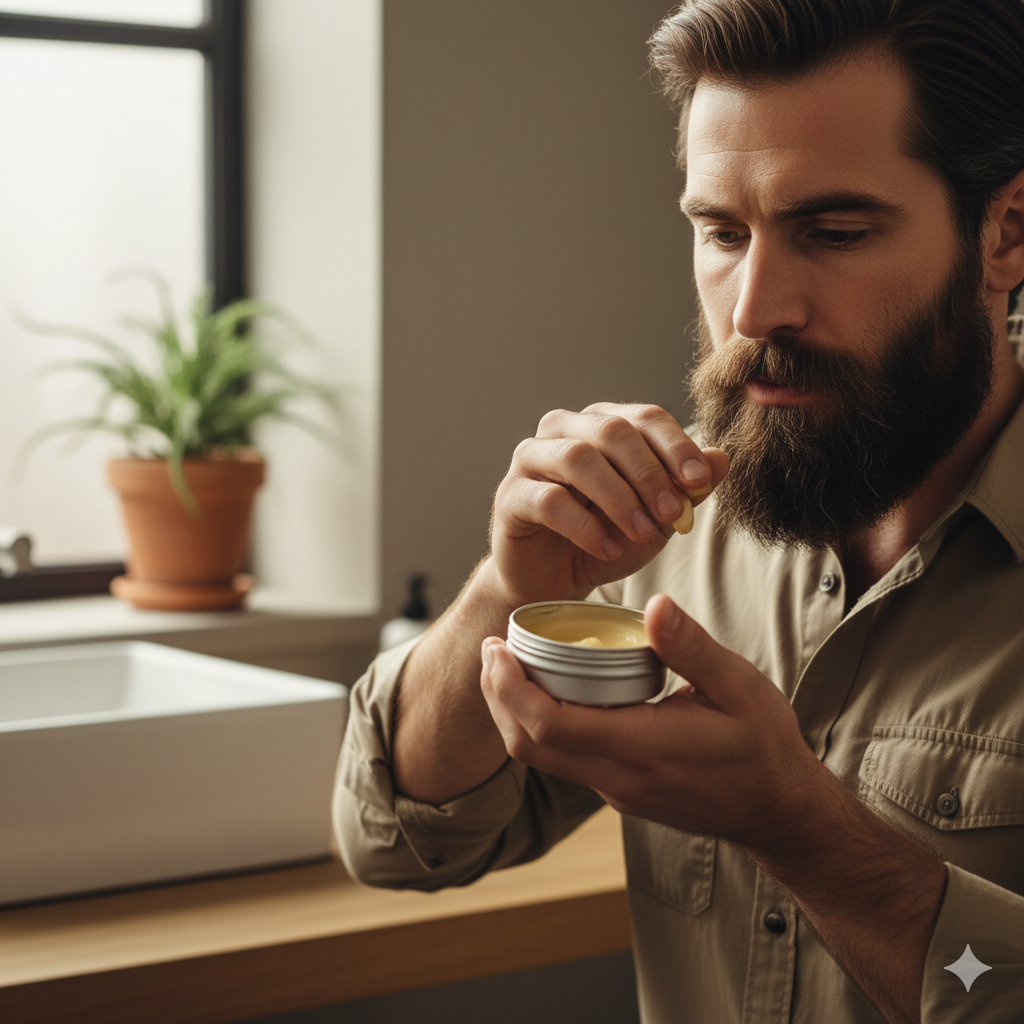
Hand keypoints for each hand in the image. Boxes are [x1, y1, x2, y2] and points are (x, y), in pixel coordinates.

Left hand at [479, 592, 819, 850]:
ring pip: (540, 757)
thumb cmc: (763, 746)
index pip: (547, 726)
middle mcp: (616, 775)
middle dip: (497, 696)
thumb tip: (656, 603)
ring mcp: (614, 789)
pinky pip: (563, 761)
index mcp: (639, 747)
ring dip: (513, 712)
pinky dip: (541, 725)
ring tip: (512, 665)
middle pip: (528, 744)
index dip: (509, 687)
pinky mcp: (619, 791)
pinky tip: (553, 692)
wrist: (779, 811)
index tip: (497, 648)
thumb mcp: (738, 687)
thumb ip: (691, 647)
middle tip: (492, 649)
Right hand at [489, 403, 728, 607]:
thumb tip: (721, 458)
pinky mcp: (510, 496)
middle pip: (611, 430)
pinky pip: (550, 501)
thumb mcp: (657, 517)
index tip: (699, 479)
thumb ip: (686, 488)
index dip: (674, 445)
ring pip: (578, 458)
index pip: (643, 417)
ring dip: (619, 497)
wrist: (554, 583)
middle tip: (672, 512)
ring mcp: (531, 459)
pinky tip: (609, 549)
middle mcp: (563, 430)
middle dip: (648, 472)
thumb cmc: (605, 540)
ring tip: (643, 533)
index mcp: (602, 424)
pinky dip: (586, 526)